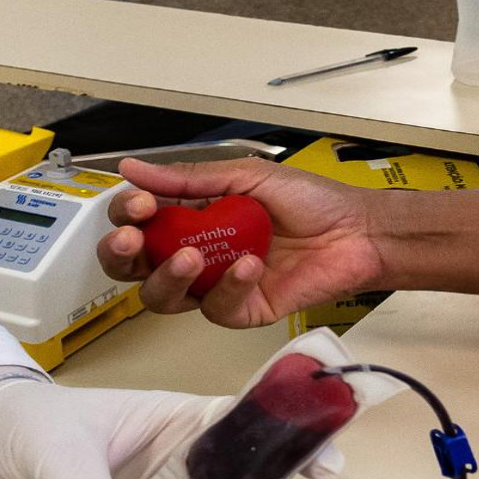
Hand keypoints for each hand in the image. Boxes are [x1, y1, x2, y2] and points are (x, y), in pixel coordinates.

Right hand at [97, 158, 385, 327]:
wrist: (358, 230)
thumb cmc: (310, 200)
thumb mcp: (247, 177)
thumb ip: (190, 179)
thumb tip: (130, 168)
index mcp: (192, 217)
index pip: (139, 222)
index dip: (126, 216)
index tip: (139, 205)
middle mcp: (197, 253)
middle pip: (136, 266)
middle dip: (120, 255)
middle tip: (132, 240)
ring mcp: (218, 285)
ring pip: (164, 298)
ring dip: (167, 276)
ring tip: (191, 256)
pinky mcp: (244, 309)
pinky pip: (217, 309)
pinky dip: (229, 287)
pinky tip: (250, 266)